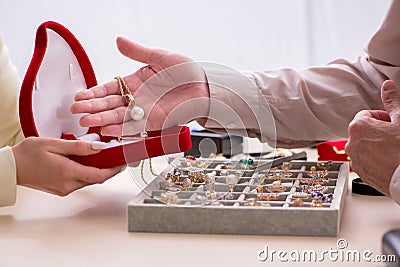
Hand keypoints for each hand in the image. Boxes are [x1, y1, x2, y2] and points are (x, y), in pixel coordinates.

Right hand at [12, 137, 121, 195]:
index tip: (123, 162)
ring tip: (100, 156)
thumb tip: (99, 147)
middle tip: (115, 157)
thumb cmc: (28, 154)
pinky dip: (86, 172)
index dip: (114, 170)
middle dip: (108, 169)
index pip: (100, 175)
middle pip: (96, 179)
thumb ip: (79, 147)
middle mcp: (67, 185)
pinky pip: (79, 182)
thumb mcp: (55, 144)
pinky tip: (84, 162)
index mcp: (68, 173)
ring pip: (88, 180)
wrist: (11, 167)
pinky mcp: (60, 190)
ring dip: (96, 170)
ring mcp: (64, 189)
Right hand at [70, 37, 209, 135]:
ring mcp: (144, 112)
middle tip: (76, 110)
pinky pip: (134, 126)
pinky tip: (105, 129)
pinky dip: (119, 128)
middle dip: (93, 108)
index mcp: (135, 82)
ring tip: (85, 121)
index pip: (109, 89)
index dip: (94, 93)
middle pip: (110, 105)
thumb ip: (138, 52)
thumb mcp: (159, 57)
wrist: (204, 86)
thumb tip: (119, 40)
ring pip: (118, 117)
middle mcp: (136, 99)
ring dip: (101, 119)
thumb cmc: (186, 71)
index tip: (80, 97)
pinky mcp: (154, 122)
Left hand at [345, 80, 399, 195]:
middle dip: (378, 131)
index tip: (392, 123)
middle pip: (364, 130)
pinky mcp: (360, 173)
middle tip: (394, 136)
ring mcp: (355, 159)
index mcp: (357, 127)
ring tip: (393, 150)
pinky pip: (366, 161)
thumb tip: (387, 86)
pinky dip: (375, 159)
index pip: (366, 114)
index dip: (382, 118)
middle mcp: (351, 143)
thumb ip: (392, 101)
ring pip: (364, 146)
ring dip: (376, 145)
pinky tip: (389, 161)